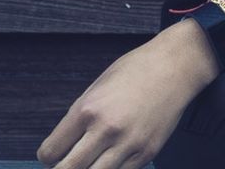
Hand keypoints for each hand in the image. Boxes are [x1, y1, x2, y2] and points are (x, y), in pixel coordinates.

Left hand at [36, 20, 217, 168]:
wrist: (176, 65)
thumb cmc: (136, 70)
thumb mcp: (99, 86)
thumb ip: (79, 117)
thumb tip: (63, 146)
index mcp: (88, 109)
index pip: (50, 152)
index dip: (48, 155)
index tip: (54, 153)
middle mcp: (105, 129)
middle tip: (69, 162)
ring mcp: (127, 144)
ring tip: (91, 160)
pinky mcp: (146, 153)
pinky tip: (112, 159)